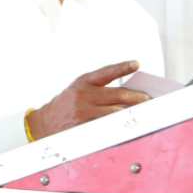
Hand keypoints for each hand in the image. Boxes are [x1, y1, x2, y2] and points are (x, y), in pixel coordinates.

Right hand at [28, 60, 150, 139]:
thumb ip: (98, 90)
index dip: (122, 67)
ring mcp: (84, 112)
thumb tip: (127, 95)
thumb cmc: (66, 106)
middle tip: (149, 99)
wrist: (43, 124)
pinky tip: (130, 128)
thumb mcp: (78, 91)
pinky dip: (120, 127)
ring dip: (132, 113)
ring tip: (145, 114)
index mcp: (83, 82)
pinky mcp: (84, 128)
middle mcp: (83, 95)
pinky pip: (107, 127)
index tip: (136, 64)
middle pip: (117, 95)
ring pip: (115, 113)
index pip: (106, 72)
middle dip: (136, 97)